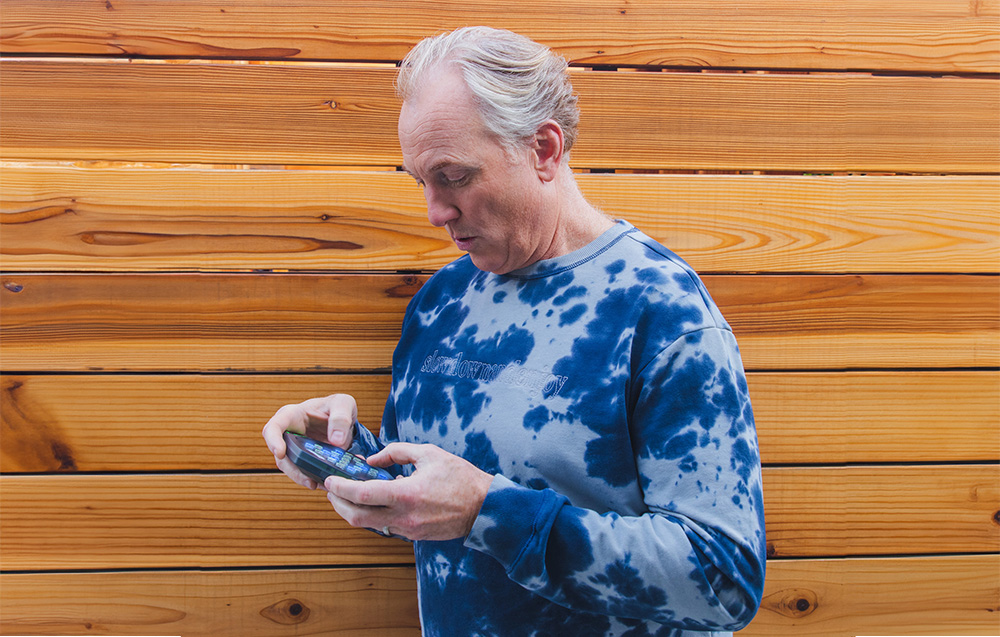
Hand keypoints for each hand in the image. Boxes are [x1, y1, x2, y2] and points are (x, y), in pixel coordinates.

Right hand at [261, 393, 358, 489]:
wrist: (342, 419)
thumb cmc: (337, 406)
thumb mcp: (343, 404)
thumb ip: (341, 418)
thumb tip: (336, 441)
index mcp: (292, 415)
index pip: (273, 427)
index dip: (273, 441)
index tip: (280, 453)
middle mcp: (288, 434)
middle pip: (281, 456)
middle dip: (293, 470)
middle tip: (310, 481)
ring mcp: (295, 449)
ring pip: (292, 469)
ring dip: (305, 478)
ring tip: (322, 484)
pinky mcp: (304, 461)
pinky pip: (305, 473)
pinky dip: (315, 479)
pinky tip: (327, 483)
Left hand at [324, 442, 493, 541]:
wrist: (484, 507)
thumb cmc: (460, 478)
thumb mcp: (428, 454)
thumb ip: (396, 452)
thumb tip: (373, 459)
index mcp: (405, 494)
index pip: (362, 494)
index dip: (341, 488)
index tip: (330, 480)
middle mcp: (403, 516)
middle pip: (357, 517)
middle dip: (339, 504)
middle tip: (332, 491)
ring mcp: (408, 529)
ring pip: (370, 524)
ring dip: (355, 511)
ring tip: (348, 495)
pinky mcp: (414, 536)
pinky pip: (385, 526)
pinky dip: (373, 515)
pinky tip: (374, 502)